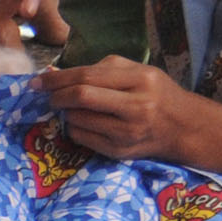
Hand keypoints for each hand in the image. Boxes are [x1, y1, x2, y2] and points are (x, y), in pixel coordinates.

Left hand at [40, 57, 207, 163]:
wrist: (183, 127)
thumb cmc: (157, 93)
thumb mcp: (139, 71)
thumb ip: (103, 69)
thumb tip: (61, 74)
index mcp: (141, 80)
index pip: (88, 77)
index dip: (58, 78)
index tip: (38, 80)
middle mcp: (135, 107)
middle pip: (81, 97)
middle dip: (56, 96)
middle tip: (47, 95)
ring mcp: (127, 132)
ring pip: (78, 119)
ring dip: (66, 112)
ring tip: (72, 107)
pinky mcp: (119, 151)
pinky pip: (81, 138)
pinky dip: (74, 128)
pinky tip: (83, 122)